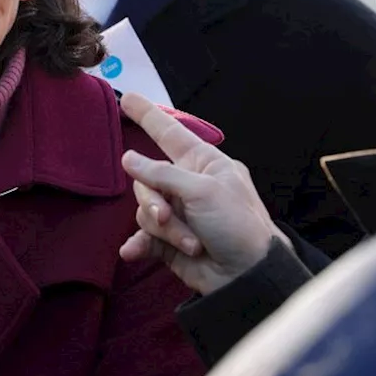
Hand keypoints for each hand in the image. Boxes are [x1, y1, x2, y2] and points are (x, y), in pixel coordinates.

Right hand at [117, 92, 287, 294]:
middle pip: (147, 179)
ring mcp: (178, 214)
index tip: (126, 98)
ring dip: (162, 229)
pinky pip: (143, 236)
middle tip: (168, 217)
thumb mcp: (204, 192)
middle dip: (154, 202)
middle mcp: (187, 185)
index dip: (148, 115)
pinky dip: (140, 244)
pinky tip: (132, 253)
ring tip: (188, 242)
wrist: (248, 277)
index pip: (169, 133)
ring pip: (145, 209)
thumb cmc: (238, 226)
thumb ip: (163, 175)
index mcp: (203, 164)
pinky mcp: (168, 241)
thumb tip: (129, 159)